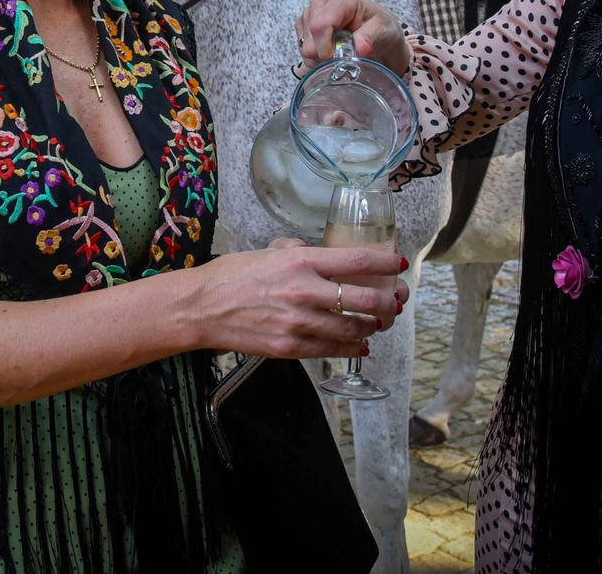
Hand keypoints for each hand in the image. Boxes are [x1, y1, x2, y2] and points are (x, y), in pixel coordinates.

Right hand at [189, 237, 408, 358]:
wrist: (202, 308)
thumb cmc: (232, 276)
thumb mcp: (268, 252)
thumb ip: (297, 251)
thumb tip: (316, 252)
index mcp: (301, 263)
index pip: (357, 261)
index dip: (385, 263)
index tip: (398, 264)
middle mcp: (305, 291)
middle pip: (365, 299)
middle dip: (388, 301)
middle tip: (396, 301)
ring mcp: (299, 322)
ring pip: (353, 328)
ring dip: (372, 327)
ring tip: (378, 323)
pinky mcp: (291, 347)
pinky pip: (332, 349)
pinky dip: (351, 348)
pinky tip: (360, 345)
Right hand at [296, 0, 410, 75]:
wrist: (376, 32)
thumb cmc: (379, 28)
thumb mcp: (382, 31)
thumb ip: (371, 37)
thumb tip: (360, 47)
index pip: (320, 26)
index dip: (325, 48)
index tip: (338, 59)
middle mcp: (321, 2)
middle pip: (310, 39)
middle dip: (324, 54)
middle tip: (342, 56)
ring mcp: (310, 12)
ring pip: (304, 46)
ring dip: (320, 56)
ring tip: (338, 52)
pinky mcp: (304, 24)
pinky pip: (301, 48)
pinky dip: (315, 56)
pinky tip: (329, 50)